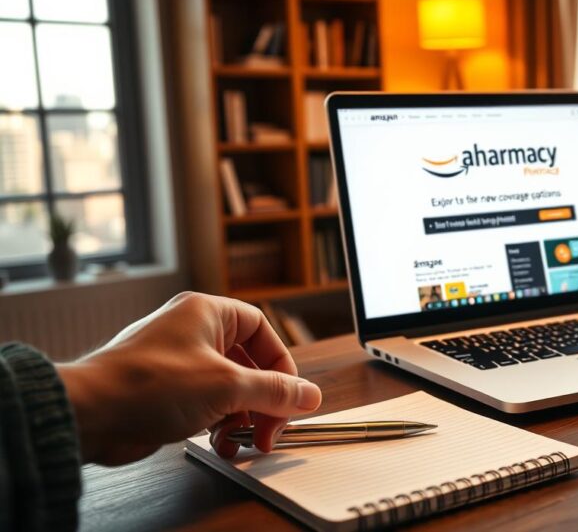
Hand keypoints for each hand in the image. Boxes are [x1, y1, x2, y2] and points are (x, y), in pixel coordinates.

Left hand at [57, 292, 321, 465]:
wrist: (90, 414)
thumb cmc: (147, 385)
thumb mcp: (228, 386)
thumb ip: (275, 391)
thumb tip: (309, 396)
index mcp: (207, 312)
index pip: (262, 329)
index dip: (281, 363)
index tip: (288, 394)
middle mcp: (193, 332)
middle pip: (249, 362)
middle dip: (264, 399)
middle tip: (270, 428)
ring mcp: (178, 362)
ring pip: (230, 387)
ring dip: (243, 416)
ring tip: (242, 439)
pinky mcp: (165, 391)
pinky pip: (207, 403)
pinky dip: (219, 423)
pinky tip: (220, 443)